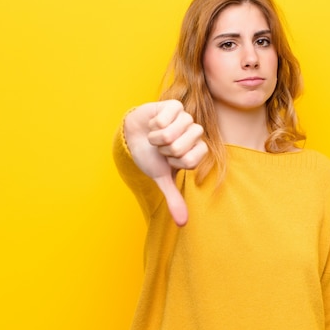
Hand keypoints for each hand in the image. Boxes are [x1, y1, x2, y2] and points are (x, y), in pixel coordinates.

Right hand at [124, 100, 207, 225]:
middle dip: (164, 149)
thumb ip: (174, 198)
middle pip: (181, 146)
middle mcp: (194, 133)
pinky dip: (154, 123)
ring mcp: (186, 118)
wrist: (133, 136)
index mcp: (196, 151)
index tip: (168, 160)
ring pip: (172, 132)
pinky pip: (166, 117)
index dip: (174, 161)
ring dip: (157, 136)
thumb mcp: (161, 178)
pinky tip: (154, 123)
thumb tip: (183, 224)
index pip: (192, 159)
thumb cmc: (150, 156)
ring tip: (156, 136)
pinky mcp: (175, 105)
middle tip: (161, 147)